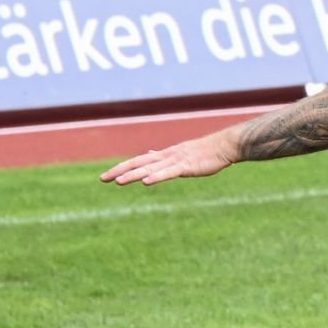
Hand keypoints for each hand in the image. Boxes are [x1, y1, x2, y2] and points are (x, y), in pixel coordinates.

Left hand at [101, 132, 234, 185]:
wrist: (224, 145)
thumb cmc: (206, 151)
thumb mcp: (181, 154)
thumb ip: (164, 156)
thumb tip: (149, 153)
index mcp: (165, 155)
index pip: (138, 161)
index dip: (122, 168)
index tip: (107, 176)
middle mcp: (166, 156)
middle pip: (138, 163)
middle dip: (120, 171)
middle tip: (102, 179)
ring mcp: (176, 161)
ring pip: (150, 168)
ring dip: (133, 175)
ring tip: (118, 182)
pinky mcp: (187, 166)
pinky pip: (169, 172)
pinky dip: (156, 176)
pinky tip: (146, 181)